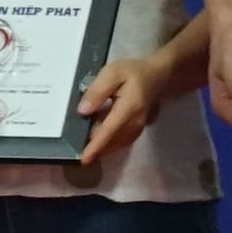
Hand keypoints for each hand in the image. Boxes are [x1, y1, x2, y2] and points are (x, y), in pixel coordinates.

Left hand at [71, 61, 154, 177]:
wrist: (156, 77)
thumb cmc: (133, 73)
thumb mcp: (112, 73)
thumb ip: (97, 91)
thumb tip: (83, 111)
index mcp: (129, 107)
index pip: (109, 130)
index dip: (96, 146)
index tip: (83, 159)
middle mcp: (135, 123)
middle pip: (111, 142)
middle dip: (94, 148)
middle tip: (75, 150)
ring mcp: (137, 129)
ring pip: (115, 145)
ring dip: (100, 148)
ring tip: (83, 146)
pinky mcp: (135, 132)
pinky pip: (119, 143)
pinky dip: (106, 144)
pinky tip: (95, 139)